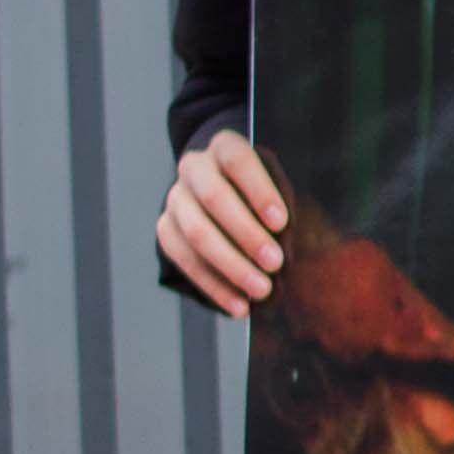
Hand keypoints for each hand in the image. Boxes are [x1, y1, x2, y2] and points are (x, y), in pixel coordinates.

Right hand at [157, 127, 289, 313]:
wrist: (219, 186)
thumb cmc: (260, 191)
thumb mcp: (276, 187)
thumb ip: (279, 212)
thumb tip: (286, 252)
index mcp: (224, 147)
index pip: (238, 160)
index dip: (259, 190)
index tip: (281, 222)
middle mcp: (194, 167)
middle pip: (214, 198)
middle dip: (247, 235)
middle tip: (275, 264)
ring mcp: (175, 198)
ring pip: (195, 232)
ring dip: (230, 266)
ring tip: (262, 291)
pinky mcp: (166, 228)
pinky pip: (184, 259)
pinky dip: (213, 286)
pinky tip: (239, 305)